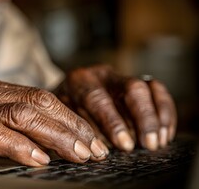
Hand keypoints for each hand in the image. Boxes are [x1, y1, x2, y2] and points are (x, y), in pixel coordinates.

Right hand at [0, 75, 108, 169]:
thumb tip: (31, 138)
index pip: (38, 95)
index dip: (68, 116)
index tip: (89, 135)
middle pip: (39, 102)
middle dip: (73, 126)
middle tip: (97, 147)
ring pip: (25, 115)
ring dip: (58, 136)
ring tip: (82, 155)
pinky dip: (21, 147)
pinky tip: (39, 161)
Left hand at [54, 64, 176, 151]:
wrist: (61, 95)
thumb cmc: (58, 113)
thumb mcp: (58, 118)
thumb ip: (75, 130)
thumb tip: (95, 151)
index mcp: (77, 80)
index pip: (96, 98)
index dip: (112, 123)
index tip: (123, 144)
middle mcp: (100, 74)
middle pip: (129, 88)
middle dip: (141, 118)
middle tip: (148, 144)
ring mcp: (118, 76)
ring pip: (144, 88)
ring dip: (155, 116)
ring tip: (159, 142)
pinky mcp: (133, 80)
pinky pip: (157, 90)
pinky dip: (164, 111)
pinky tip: (166, 133)